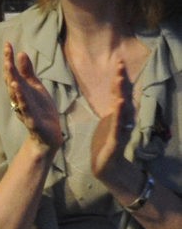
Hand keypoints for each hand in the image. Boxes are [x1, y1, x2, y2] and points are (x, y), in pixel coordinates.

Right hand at [4, 43, 63, 153]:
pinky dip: (22, 102)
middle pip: (12, 83)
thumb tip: (21, 53)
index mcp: (21, 91)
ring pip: (17, 97)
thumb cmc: (41, 110)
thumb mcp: (35, 88)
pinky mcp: (33, 122)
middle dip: (9, 70)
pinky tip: (21, 92)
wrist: (49, 135)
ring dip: (13, 85)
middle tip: (7, 55)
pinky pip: (26, 111)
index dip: (9, 60)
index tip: (8, 44)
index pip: (13, 74)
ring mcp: (25, 111)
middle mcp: (20, 100)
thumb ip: (27, 72)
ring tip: (11, 71)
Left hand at [91, 59, 135, 186]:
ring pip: (121, 109)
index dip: (118, 78)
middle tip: (120, 64)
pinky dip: (118, 115)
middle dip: (121, 80)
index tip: (118, 61)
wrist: (106, 167)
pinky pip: (117, 126)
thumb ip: (112, 110)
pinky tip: (119, 104)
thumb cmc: (105, 145)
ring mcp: (120, 129)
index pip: (118, 92)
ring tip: (119, 79)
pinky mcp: (115, 140)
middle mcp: (122, 119)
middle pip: (122, 96)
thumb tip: (114, 96)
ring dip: (120, 93)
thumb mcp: (106, 123)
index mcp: (118, 115)